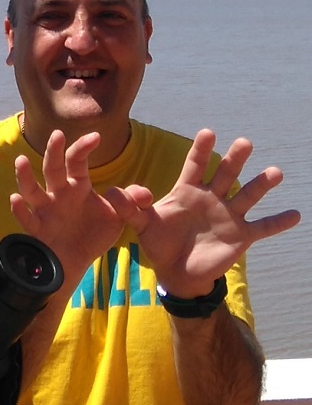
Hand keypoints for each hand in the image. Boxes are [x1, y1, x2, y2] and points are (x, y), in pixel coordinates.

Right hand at [11, 130, 151, 280]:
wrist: (76, 261)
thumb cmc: (93, 233)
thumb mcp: (116, 216)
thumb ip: (129, 202)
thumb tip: (146, 194)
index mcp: (76, 185)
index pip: (77, 161)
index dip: (84, 147)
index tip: (95, 136)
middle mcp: (58, 193)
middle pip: (52, 168)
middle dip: (54, 151)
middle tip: (57, 135)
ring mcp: (45, 210)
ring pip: (32, 190)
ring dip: (25, 176)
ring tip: (21, 161)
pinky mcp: (37, 229)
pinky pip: (26, 219)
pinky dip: (19, 209)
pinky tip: (15, 199)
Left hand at [106, 129, 300, 297]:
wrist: (175, 272)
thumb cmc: (158, 242)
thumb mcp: (140, 224)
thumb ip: (129, 207)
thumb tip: (111, 193)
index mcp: (187, 191)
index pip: (195, 165)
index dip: (200, 150)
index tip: (208, 132)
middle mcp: (211, 198)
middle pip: (224, 173)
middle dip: (234, 158)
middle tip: (244, 142)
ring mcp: (228, 216)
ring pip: (247, 195)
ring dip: (261, 184)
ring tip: (275, 171)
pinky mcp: (240, 236)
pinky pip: (262, 227)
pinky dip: (278, 222)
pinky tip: (295, 214)